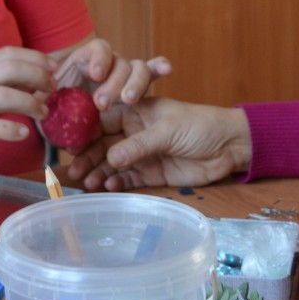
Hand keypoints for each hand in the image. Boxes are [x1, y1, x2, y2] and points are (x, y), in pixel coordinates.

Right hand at [0, 46, 54, 160]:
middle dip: (39, 76)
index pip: (9, 53)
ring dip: (29, 103)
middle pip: (11, 68)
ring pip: (3, 94)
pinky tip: (22, 134)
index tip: (55, 67)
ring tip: (43, 112)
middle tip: (54, 89)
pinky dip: (9, 130)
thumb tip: (23, 84)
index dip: (36, 58)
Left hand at [49, 38, 171, 111]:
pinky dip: (159, 68)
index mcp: (85, 63)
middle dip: (113, 82)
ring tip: (129, 99)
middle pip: (119, 63)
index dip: (99, 58)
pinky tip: (167, 69)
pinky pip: (152, 75)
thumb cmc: (53, 118)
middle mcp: (107, 67)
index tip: (96, 74)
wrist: (64, 130)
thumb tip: (37, 108)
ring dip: (135, 83)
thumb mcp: (44, 109)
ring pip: (137, 69)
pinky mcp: (138, 91)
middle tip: (103, 103)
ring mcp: (124, 77)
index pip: (96, 49)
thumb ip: (43, 106)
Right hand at [65, 97, 250, 191]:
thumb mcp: (167, 129)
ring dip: (99, 172)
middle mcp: (134, 133)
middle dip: (88, 157)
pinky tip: (107, 187)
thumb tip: (110, 159)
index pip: (104, 120)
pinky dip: (117, 183)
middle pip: (104, 145)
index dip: (86, 132)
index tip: (70, 145)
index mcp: (135, 112)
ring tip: (87, 183)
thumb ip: (140, 145)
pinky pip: (128, 179)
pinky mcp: (151, 173)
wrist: (228, 146)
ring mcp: (142, 154)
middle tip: (73, 170)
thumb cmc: (199, 125)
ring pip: (113, 164)